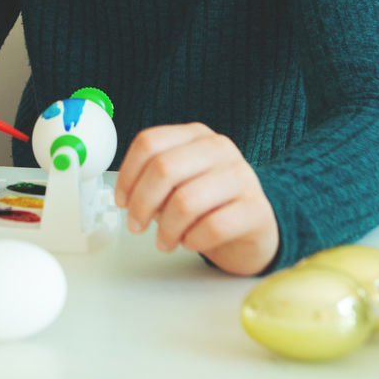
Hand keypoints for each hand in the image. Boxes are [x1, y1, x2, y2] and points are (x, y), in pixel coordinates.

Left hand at [113, 123, 278, 275]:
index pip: (149, 142)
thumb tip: (126, 198)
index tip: (121, 200)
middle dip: (141, 204)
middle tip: (135, 226)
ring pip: (186, 201)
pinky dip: (193, 240)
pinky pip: (213, 226)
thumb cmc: (207, 204)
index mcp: (194, 135)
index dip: (127, 175)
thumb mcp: (176, 183)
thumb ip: (152, 182)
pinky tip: (190, 242)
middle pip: (164, 168)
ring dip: (166, 229)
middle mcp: (219, 148)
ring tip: (164, 241)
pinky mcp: (257, 208)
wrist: (254, 227)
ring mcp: (242, 176)